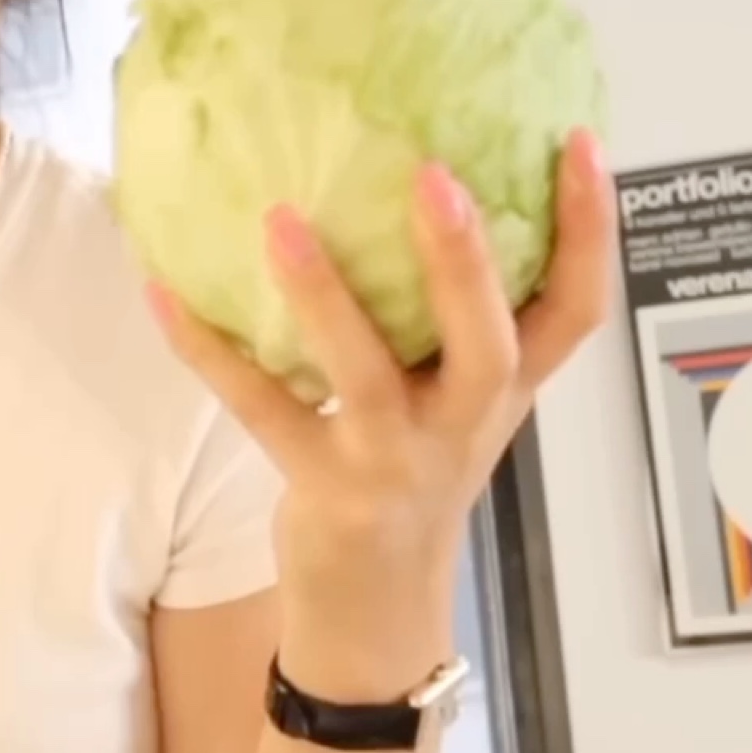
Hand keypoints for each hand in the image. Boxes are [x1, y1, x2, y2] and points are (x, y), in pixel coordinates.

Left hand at [152, 134, 617, 683]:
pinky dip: (207, 348)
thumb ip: (448, 316)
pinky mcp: (323, 487)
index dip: (588, 230)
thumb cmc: (412, 476)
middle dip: (465, 261)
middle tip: (437, 175)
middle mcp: (463, 424)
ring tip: (280, 220)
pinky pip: (259, 407)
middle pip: (488, 342)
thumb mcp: (456, 402)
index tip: (577, 140)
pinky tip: (162, 291)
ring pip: (367, 374)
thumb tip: (406, 177)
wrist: (378, 612)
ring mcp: (393, 460)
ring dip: (324, 297)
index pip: (576, 310)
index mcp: (505, 390)